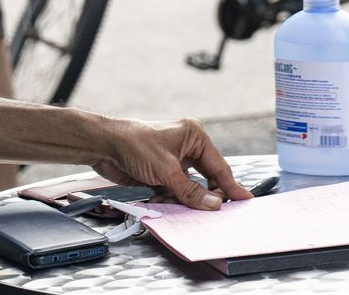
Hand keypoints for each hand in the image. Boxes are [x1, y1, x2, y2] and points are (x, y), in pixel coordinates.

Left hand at [90, 117, 250, 211]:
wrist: (104, 146)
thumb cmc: (135, 144)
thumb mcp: (167, 170)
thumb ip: (191, 190)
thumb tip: (213, 203)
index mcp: (195, 136)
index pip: (219, 165)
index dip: (231, 185)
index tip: (244, 199)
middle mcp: (187, 147)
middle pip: (206, 177)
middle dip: (204, 194)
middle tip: (212, 211)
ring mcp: (174, 161)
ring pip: (190, 187)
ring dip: (183, 198)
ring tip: (174, 201)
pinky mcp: (162, 172)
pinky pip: (175, 191)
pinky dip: (170, 198)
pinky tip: (159, 198)